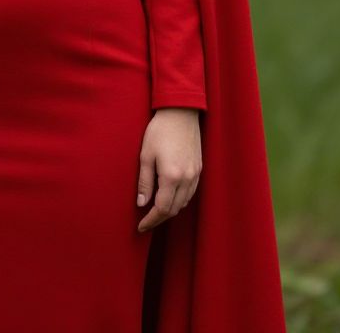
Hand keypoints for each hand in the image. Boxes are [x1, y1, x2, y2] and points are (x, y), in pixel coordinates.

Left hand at [136, 107, 201, 232]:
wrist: (180, 112)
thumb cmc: (159, 130)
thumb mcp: (145, 155)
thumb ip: (144, 181)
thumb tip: (141, 203)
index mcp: (171, 176)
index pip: (162, 209)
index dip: (151, 220)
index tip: (140, 226)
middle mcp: (187, 179)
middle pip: (174, 209)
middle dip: (159, 218)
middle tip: (146, 221)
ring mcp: (195, 174)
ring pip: (184, 203)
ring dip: (170, 210)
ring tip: (155, 211)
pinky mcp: (199, 168)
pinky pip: (190, 192)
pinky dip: (180, 199)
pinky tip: (170, 196)